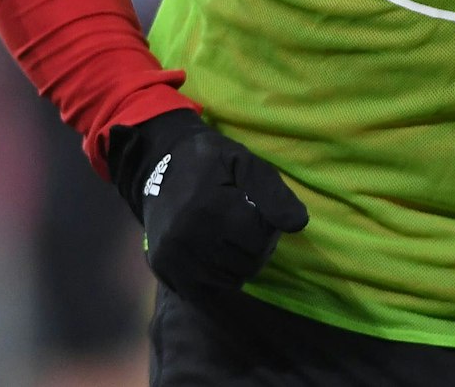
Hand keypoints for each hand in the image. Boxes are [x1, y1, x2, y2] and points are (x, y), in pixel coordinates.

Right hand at [107, 109, 308, 306]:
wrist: (155, 162)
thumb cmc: (207, 162)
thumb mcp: (244, 162)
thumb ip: (273, 191)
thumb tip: (298, 224)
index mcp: (209, 208)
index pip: (261, 238)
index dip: (266, 224)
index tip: (253, 207)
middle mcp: (188, 237)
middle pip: (248, 263)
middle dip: (254, 245)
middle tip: (240, 222)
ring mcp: (173, 257)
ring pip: (231, 280)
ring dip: (237, 263)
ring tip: (226, 235)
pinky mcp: (163, 268)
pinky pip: (207, 292)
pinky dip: (217, 277)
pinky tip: (214, 254)